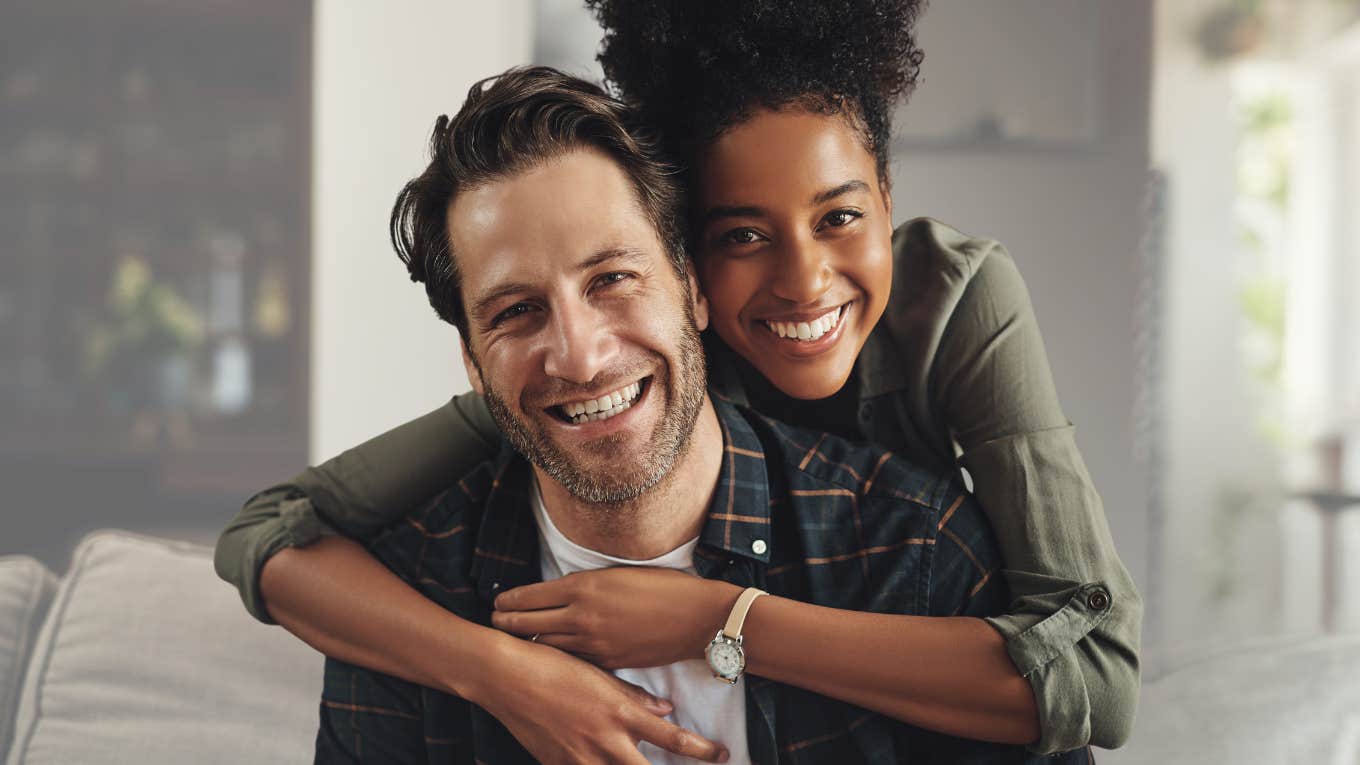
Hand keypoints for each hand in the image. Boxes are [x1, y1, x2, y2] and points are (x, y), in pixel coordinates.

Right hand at [477, 638, 729, 763]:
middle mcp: (605, 741)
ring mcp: (580, 759)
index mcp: (620, 713)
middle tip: (702, 763)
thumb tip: (665, 711)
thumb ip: (635, 697)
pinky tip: (602, 763)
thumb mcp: (600, 674)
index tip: (723, 755)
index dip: (702, 751)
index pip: (673, 739)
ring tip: (642, 764)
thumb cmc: (553, 666)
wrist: (505, 676)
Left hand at [492, 567, 741, 669]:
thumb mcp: (618, 574)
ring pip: (546, 645)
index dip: (507, 600)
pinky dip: (559, 655)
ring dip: (528, 641)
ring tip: (516, 638)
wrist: (696, 617)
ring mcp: (593, 643)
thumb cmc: (663, 587)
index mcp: (582, 587)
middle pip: (528, 624)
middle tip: (495, 621)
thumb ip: (586, 584)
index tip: (497, 601)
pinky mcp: (608, 663)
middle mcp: (581, 617)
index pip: (529, 596)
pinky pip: (573, 660)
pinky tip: (552, 654)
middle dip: (506, 623)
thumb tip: (562, 592)